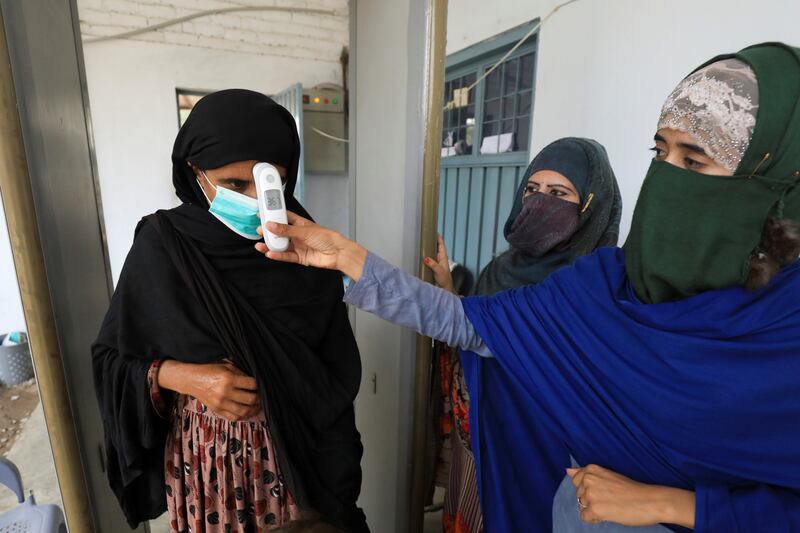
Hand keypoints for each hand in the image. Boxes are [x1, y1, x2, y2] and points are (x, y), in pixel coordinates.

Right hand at [158, 360, 260, 421]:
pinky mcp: (217, 410)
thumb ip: (241, 373)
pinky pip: (234, 417)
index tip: (262, 385)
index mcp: (229, 378)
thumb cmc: (209, 370)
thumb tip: (255, 381)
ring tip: (258, 406)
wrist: (191, 380)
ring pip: (244, 411)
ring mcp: (221, 403)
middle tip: (262, 396)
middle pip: (250, 399)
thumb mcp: (226, 366)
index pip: (252, 384)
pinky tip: (248, 412)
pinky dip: (243, 416)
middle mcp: (225, 392)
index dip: (260, 385)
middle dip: (260, 398)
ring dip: (254, 409)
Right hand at [255, 211, 367, 279]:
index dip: (273, 215)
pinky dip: (277, 255)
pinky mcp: (299, 257)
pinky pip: (286, 256)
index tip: (262, 215)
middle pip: (279, 233)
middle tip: (259, 231)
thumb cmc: (327, 237)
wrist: (338, 253)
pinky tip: (270, 254)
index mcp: (300, 224)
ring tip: (261, 245)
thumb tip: (271, 225)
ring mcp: (298, 246)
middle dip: (269, 233)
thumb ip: (286, 230)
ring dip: (271, 246)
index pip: (284, 217)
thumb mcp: (304, 231)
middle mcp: (297, 235)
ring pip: (281, 246)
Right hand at [423, 234, 454, 292]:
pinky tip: (422, 253)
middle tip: (427, 234)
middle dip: (432, 240)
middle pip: (436, 246)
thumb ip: (433, 264)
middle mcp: (440, 258)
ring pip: (432, 252)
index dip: (439, 238)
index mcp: (443, 257)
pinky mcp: (432, 266)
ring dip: (429, 247)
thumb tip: (426, 258)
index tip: (435, 231)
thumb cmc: (444, 279)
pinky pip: (429, 258)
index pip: (441, 245)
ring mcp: (436, 262)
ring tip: (423, 242)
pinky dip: (426, 254)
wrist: (444, 288)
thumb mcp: (439, 271)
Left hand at [567, 464, 694, 527]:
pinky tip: (609, 514)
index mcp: (591, 469)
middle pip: (579, 495)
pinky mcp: (595, 509)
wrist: (650, 500)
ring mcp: (591, 494)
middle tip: (611, 499)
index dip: (590, 489)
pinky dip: (595, 519)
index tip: (605, 490)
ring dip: (594, 509)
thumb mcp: (607, 475)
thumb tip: (567, 470)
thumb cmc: (632, 489)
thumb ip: (585, 473)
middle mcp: (588, 479)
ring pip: (582, 506)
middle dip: (592, 500)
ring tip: (612, 506)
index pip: (576, 481)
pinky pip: (585, 517)